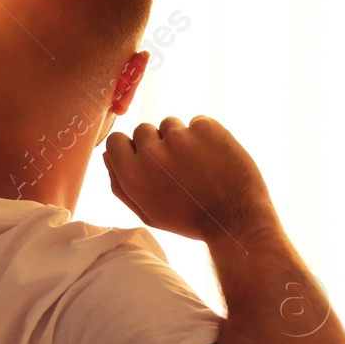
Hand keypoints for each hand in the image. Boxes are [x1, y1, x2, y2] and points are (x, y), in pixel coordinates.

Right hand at [103, 116, 279, 242]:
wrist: (236, 220)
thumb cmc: (190, 219)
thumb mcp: (148, 213)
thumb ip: (121, 185)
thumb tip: (107, 157)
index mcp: (132, 175)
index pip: (115, 140)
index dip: (131, 149)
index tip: (147, 160)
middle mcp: (151, 153)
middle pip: (143, 130)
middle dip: (157, 144)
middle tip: (178, 168)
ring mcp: (180, 136)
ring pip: (170, 124)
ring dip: (181, 138)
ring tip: (198, 164)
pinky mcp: (206, 127)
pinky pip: (198, 122)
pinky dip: (205, 136)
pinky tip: (215, 157)